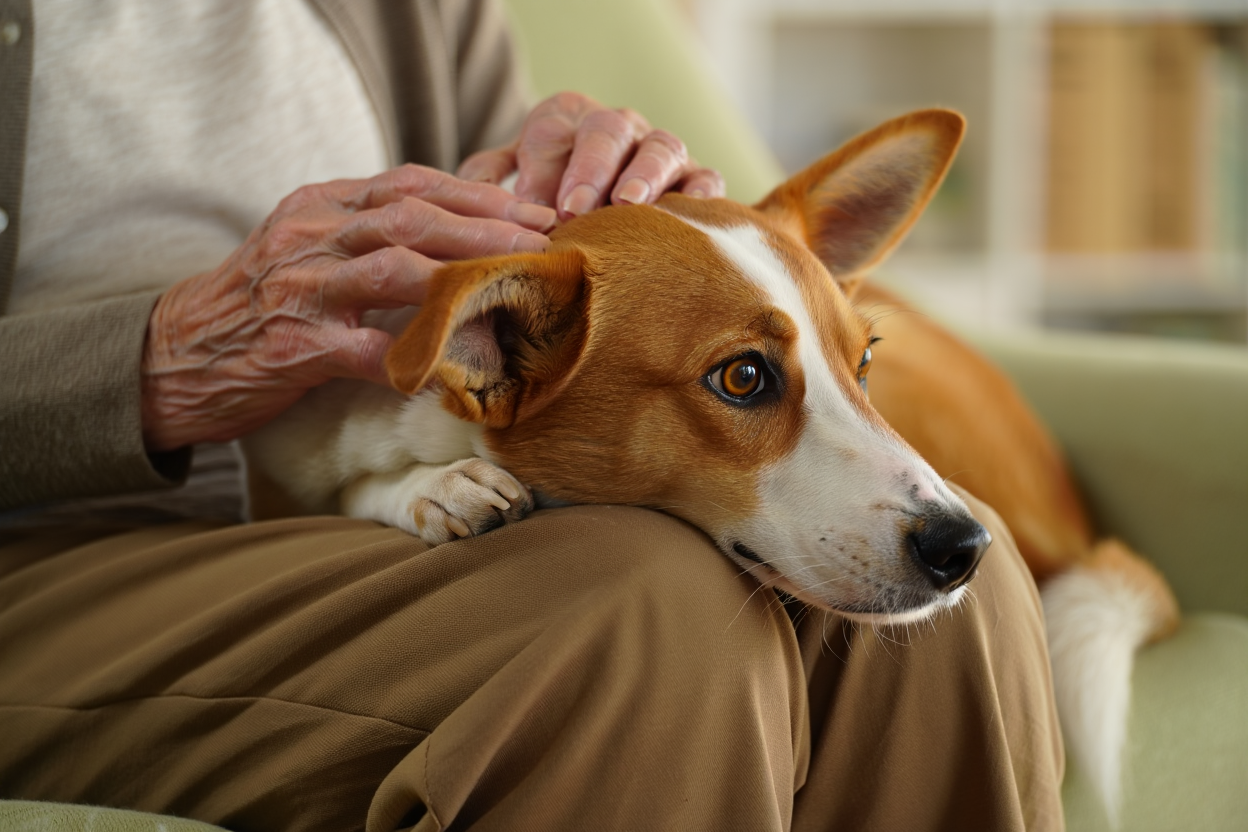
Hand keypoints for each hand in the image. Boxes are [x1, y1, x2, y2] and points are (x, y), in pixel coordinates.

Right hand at [140, 165, 556, 451]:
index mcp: (318, 206)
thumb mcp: (303, 247)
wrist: (168, 357)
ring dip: (464, 276)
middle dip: (487, 228)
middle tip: (544, 242)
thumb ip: (364, 233)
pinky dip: (419, 359)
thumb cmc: (255, 304)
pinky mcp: (293, 348)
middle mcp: (309, 237)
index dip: (477, 193)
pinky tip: (462, 368)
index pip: (409, 184)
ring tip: (515, 286)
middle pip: (413, 218)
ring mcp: (300, 291)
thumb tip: (454, 232)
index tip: (530, 207)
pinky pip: (369, 353)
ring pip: (395, 270)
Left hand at [458, 92, 724, 221]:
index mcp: (565, 117)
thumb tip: (479, 202)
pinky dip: (701, 192)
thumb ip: (488, 181)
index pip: (554, 131)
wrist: (595, 204)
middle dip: (591, 169)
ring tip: (629, 204)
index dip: (549, 167)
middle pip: (608, 131)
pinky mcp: (694, 178)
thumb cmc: (547, 189)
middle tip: (576, 209)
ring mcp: (658, 151)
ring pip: (660, 148)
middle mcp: (617, 126)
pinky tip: (690, 212)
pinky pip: (706, 178)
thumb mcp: (511, 176)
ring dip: (645, 174)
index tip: (549, 208)